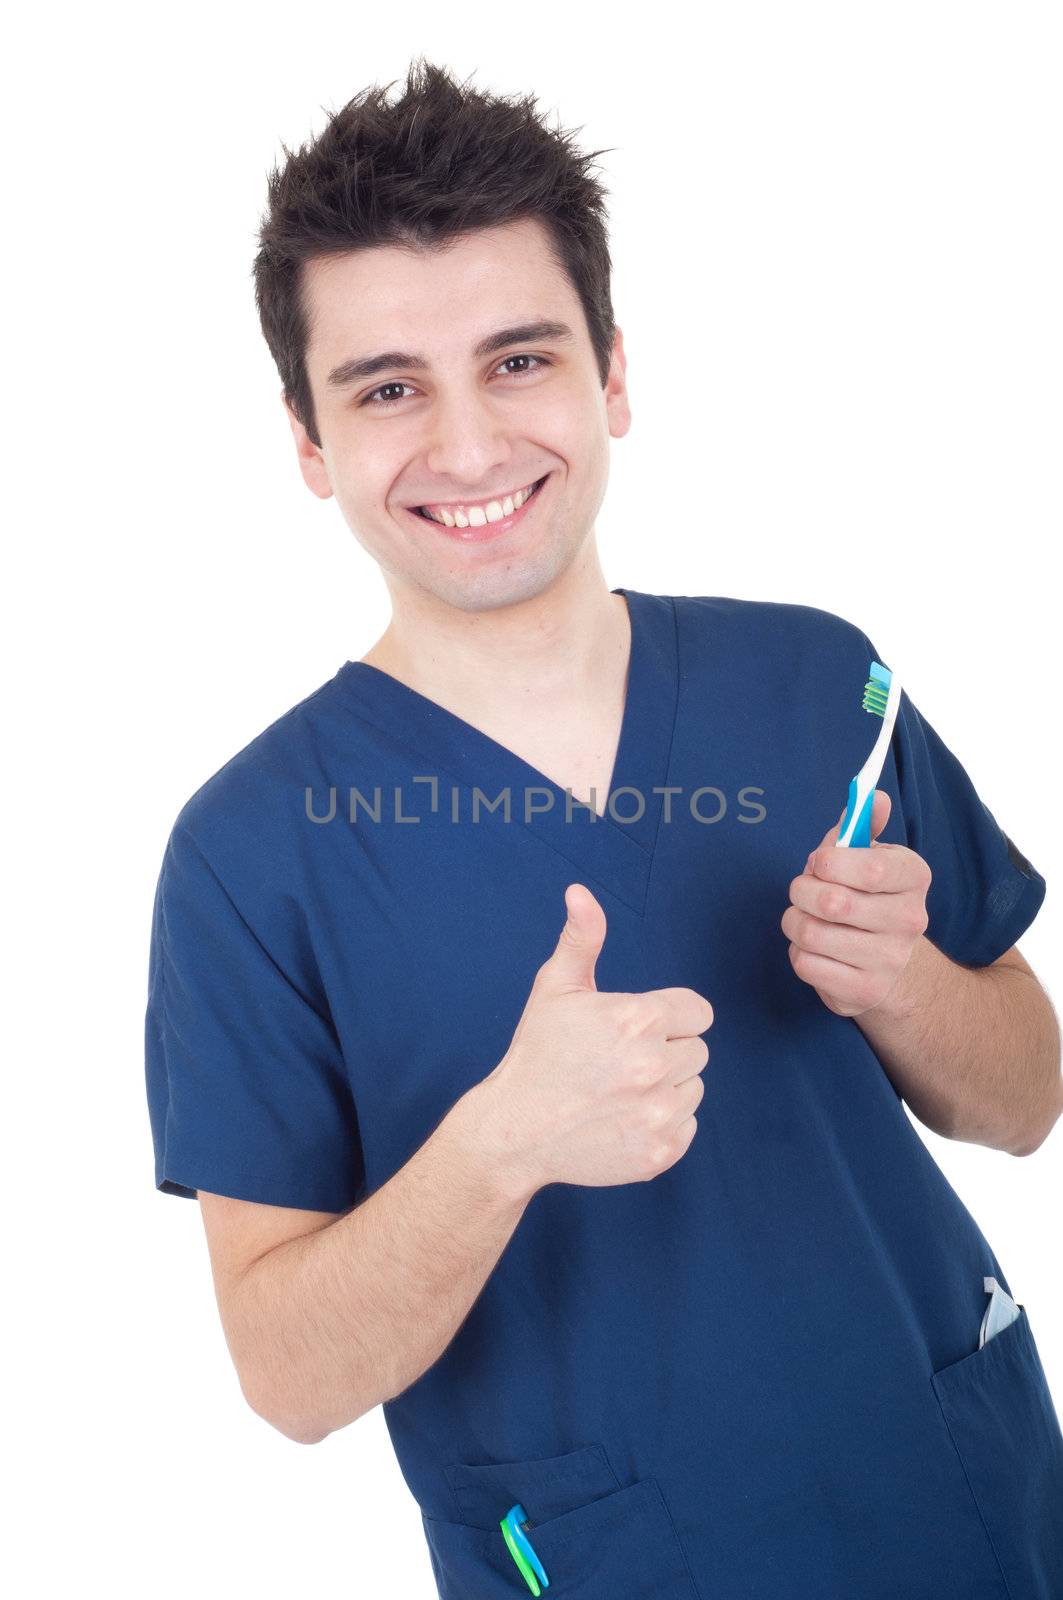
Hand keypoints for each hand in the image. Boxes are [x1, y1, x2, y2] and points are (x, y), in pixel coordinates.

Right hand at [481, 883, 713, 1192]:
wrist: (516, 1131)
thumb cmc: (538, 1053)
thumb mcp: (555, 988)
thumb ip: (581, 938)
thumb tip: (580, 891)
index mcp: (637, 1020)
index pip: (698, 1011)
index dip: (670, 1017)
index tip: (637, 1029)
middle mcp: (655, 1066)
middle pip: (697, 1049)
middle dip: (666, 1050)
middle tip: (620, 1062)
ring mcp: (659, 1113)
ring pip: (694, 1087)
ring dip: (667, 1087)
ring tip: (620, 1090)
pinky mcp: (661, 1152)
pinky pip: (688, 1125)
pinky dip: (663, 1123)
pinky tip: (624, 1118)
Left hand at [780, 790, 931, 1017]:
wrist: (891, 965)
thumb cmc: (867, 896)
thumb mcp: (867, 855)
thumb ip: (861, 824)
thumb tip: (872, 794)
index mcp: (914, 877)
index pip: (871, 868)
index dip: (829, 863)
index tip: (818, 864)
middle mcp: (910, 920)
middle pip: (832, 902)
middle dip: (801, 891)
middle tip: (803, 891)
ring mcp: (890, 961)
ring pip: (811, 933)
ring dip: (794, 921)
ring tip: (805, 918)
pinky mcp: (863, 993)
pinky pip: (806, 964)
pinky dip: (798, 952)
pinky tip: (814, 948)